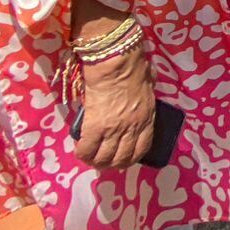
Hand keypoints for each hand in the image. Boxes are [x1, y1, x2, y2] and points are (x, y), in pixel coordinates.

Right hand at [73, 45, 154, 168]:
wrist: (117, 65)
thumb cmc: (135, 68)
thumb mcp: (149, 84)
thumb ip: (148, 90)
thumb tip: (149, 81)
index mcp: (147, 119)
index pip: (142, 148)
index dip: (131, 158)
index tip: (123, 159)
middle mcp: (132, 129)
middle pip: (122, 158)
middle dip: (112, 164)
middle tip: (103, 162)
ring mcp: (114, 130)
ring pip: (104, 158)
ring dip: (96, 161)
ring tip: (90, 158)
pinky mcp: (95, 127)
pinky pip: (87, 149)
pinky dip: (83, 153)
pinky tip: (79, 150)